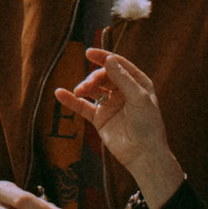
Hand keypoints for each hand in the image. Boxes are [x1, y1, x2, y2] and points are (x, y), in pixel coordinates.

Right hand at [59, 45, 183, 204]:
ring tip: (79, 91)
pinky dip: (71, 100)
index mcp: (137, 83)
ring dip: (84, 87)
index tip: (89, 53)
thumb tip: (108, 59)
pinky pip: (83, 106)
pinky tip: (60, 93)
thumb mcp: (138, 99)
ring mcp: (110, 104)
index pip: (118, 64)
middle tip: (88, 85)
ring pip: (93, 89)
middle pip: (104, 76)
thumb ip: (123, 79)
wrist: (143, 155)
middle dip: (94, 77)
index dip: (104, 57)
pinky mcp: (100, 119)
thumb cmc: (148, 126)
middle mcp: (123, 91)